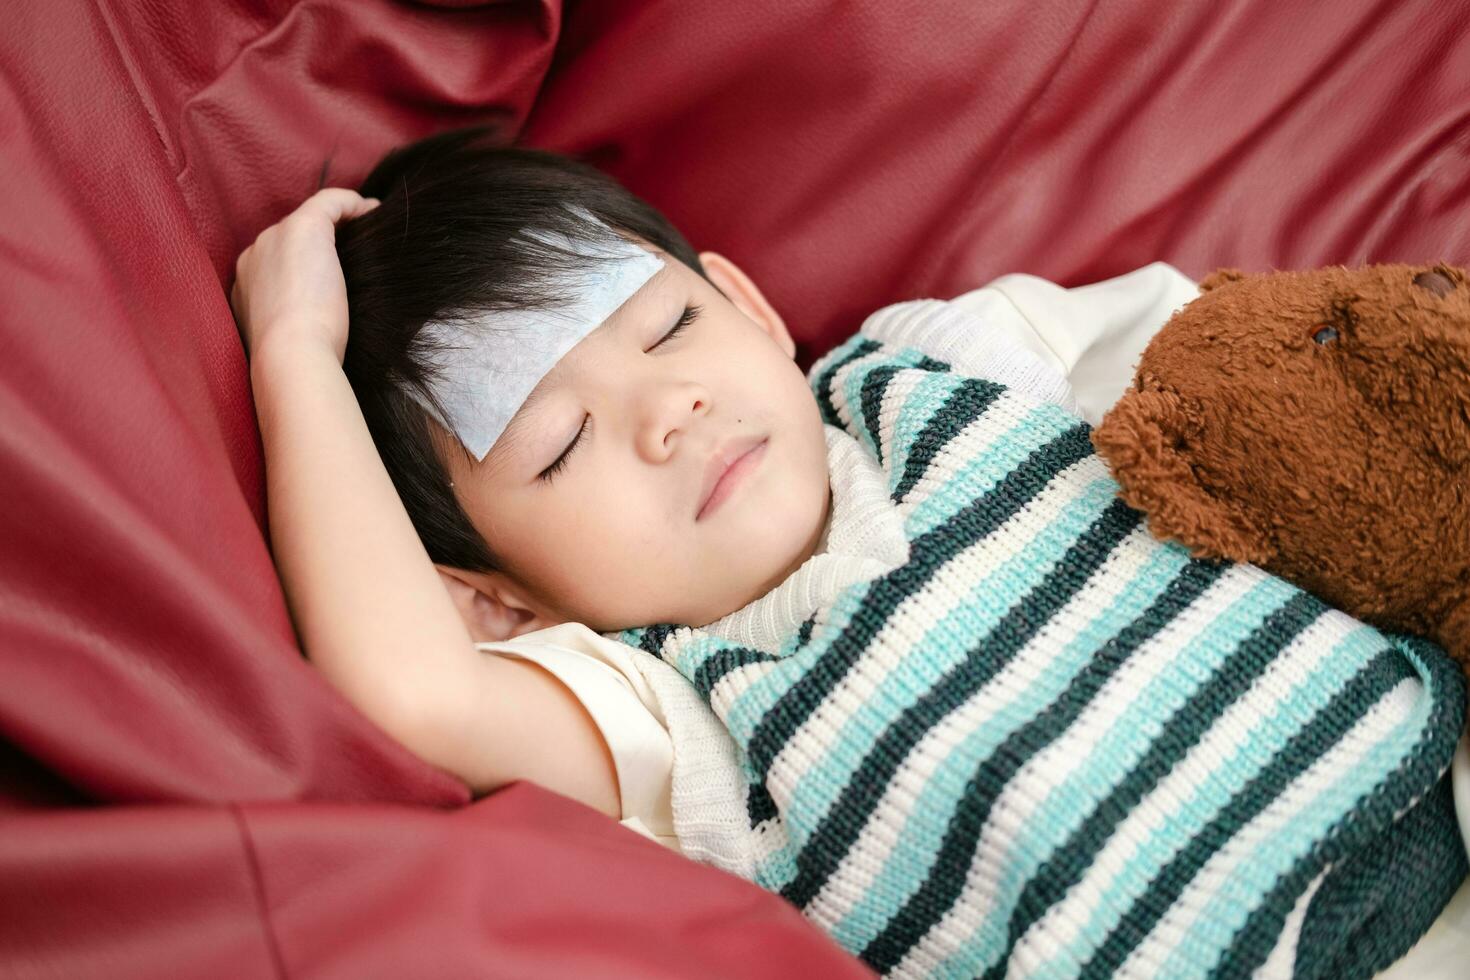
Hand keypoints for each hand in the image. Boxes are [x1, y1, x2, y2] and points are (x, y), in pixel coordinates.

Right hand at [230, 187, 380, 363]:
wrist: (289, 354)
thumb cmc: (296, 358)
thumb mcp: (285, 338)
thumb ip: (292, 321)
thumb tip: (324, 320)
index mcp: (246, 285)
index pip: (277, 264)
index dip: (306, 265)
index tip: (333, 275)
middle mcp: (253, 255)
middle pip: (290, 239)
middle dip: (323, 243)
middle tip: (357, 252)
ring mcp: (274, 238)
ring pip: (308, 220)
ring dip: (339, 221)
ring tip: (368, 230)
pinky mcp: (303, 228)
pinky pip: (329, 201)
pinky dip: (352, 203)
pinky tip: (373, 211)